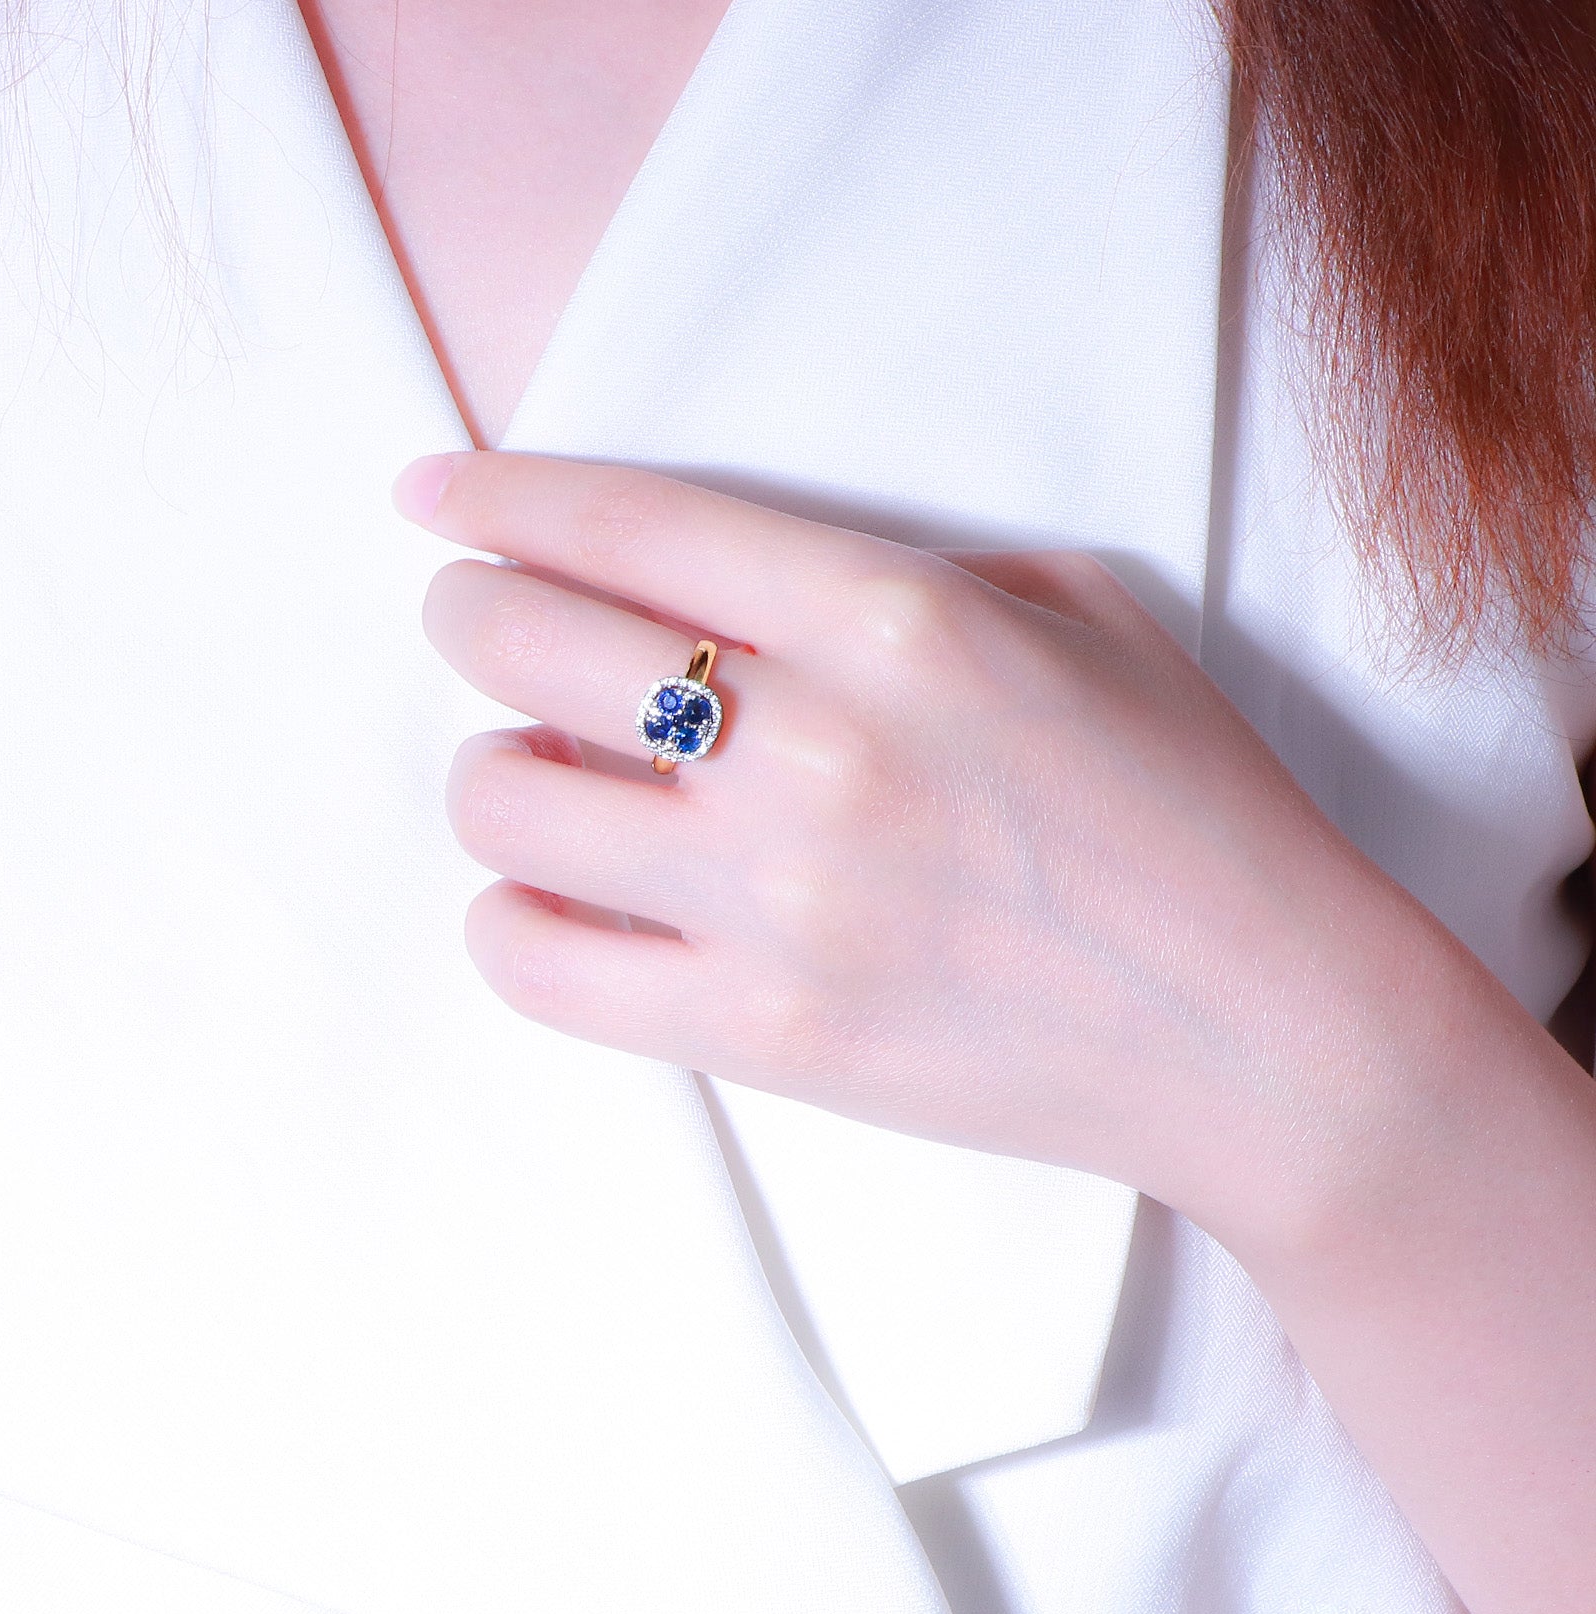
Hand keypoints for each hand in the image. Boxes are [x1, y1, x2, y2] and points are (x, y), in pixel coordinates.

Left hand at [398, 450, 1481, 1243]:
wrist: (1261, 1037)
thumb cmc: (1192, 810)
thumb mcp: (1085, 615)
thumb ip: (903, 572)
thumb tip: (726, 590)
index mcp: (899, 619)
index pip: (629, 527)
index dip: (498, 498)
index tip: (432, 498)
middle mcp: (817, 751)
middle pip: (527, 646)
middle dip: (470, 614)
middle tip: (481, 622)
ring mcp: (779, 906)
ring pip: (504, 804)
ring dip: (491, 769)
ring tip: (541, 771)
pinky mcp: (763, 1037)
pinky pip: (540, 967)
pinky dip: (509, 916)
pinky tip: (550, 894)